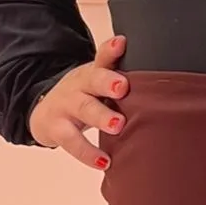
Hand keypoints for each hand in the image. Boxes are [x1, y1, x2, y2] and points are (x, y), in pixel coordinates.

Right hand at [29, 34, 129, 168]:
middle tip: (123, 88)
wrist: (45, 111)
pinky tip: (105, 162)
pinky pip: (72, 141)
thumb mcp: (99, 82)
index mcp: (93, 72)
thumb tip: (160, 80)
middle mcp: (80, 85)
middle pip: (92, 79)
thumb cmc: (85, 95)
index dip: (111, 50)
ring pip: (83, 109)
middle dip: (107, 82)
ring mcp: (67, 106)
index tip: (121, 43)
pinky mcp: (57, 128)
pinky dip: (88, 153)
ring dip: (100, 116)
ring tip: (118, 125)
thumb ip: (121, 78)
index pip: (103, 57)